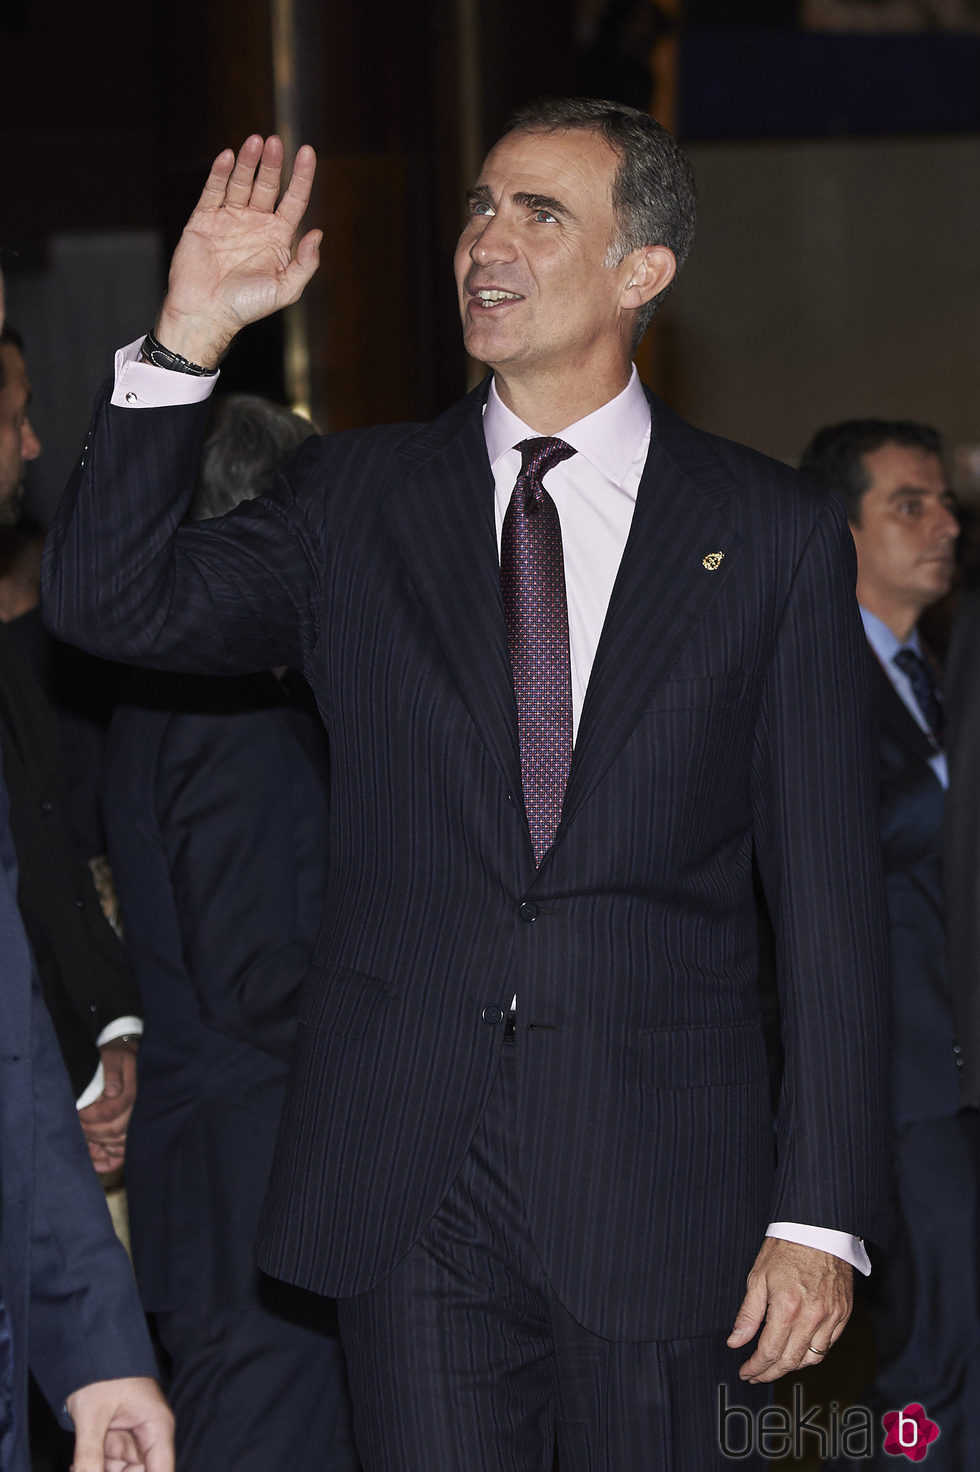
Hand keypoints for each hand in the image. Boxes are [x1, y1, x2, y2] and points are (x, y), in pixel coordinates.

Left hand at [66, 1376, 172, 1471]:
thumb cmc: (102, 1371)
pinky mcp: (116, 1439)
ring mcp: (132, 1439)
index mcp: (156, 1426)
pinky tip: (77, 1466)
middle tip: (87, 1470)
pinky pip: (108, 1465)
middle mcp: (149, 1436)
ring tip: (78, 1466)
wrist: (90, 1348)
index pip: (161, 1471)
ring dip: (99, 1471)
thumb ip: (89, 1457)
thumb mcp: (93, 1416)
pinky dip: (92, 1468)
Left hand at [78, 1042, 137, 1173]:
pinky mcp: (132, 1132)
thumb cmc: (117, 1058)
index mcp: (133, 1092)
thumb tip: (111, 1093)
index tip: (77, 1111)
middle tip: (76, 1124)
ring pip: (118, 1145)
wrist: (130, 1059)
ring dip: (98, 1144)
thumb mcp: (112, 1057)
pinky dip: (107, 1161)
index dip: (90, 1115)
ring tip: (83, 1135)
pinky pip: (123, 1155)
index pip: (110, 1112)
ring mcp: (137, 1123)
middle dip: (90, 1130)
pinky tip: (94, 1160)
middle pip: (114, 1131)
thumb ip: (111, 1073)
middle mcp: (139, 1110)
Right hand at [153, 134, 319, 368]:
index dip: (302, 176)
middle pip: (267, 185)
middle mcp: (255, 223)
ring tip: (255, 142)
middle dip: (272, 164)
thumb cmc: (247, 306)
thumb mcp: (286, 289)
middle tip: (275, 142)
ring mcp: (230, 219)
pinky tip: (228, 157)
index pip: (294, 199)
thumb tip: (318, 233)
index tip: (307, 151)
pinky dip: (220, 174)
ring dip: (248, 162)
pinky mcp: (204, 219)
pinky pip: (213, 191)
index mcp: (278, 237)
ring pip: (241, 182)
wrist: (207, 313)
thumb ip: (305, 263)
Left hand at [727, 1238, 852, 1381]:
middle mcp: (812, 1316)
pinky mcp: (843, 1313)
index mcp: (787, 1307)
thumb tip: (735, 1342)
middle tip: (757, 1375)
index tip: (746, 1372)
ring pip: (812, 1358)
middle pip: (790, 1361)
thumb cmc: (785, 1248)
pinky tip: (799, 1350)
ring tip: (776, 1364)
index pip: (770, 1352)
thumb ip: (748, 1315)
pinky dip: (813, 1353)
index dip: (756, 1367)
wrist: (818, 1229)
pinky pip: (828, 1345)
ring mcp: (831, 1316)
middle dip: (771, 1372)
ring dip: (792, 1366)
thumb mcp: (758, 1277)